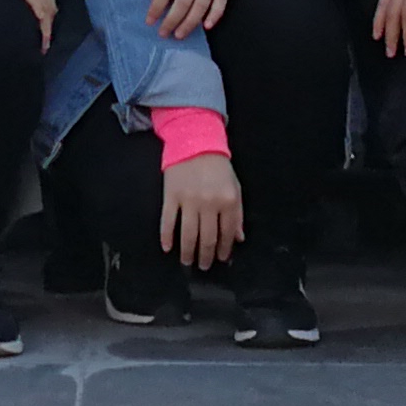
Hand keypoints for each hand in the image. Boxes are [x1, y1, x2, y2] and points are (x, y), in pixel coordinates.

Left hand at [144, 0, 236, 39]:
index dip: (156, 6)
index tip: (150, 22)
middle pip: (184, 0)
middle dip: (172, 19)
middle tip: (164, 33)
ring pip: (201, 5)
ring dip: (189, 23)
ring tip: (179, 34)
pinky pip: (220, 4)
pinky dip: (213, 16)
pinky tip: (205, 27)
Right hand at [159, 152, 244, 270]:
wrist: (194, 139)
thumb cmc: (217, 166)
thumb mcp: (235, 187)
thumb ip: (238, 214)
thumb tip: (238, 239)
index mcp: (228, 201)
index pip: (227, 233)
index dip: (223, 249)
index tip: (220, 258)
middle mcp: (209, 203)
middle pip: (207, 238)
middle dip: (206, 256)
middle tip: (203, 266)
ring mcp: (188, 200)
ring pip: (188, 234)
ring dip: (187, 252)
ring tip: (187, 261)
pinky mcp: (171, 196)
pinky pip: (168, 221)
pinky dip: (167, 237)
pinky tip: (168, 248)